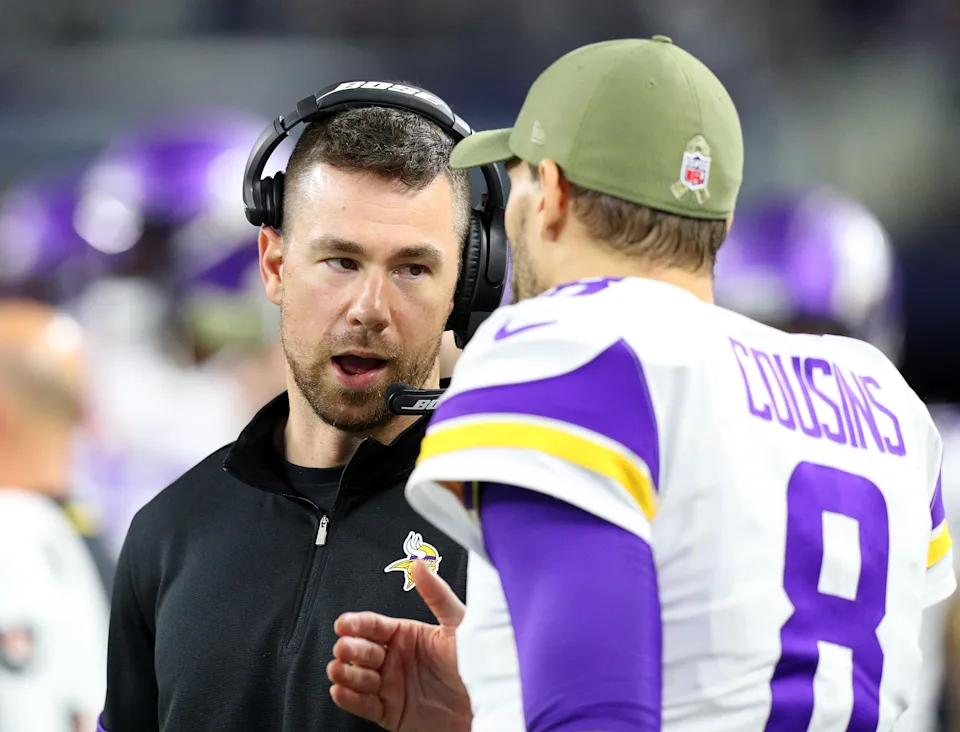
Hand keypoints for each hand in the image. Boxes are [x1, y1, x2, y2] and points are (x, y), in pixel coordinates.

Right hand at [328, 560, 471, 731]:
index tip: (344, 623)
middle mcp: (397, 660)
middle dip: (349, 648)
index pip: (373, 626)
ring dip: (345, 673)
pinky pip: (363, 706)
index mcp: (408, 635)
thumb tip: (420, 565)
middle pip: (361, 650)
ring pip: (357, 677)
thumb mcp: (459, 622)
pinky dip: (349, 699)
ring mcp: (393, 686)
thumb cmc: (480, 662)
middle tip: (346, 647)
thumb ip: (436, 593)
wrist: (489, 705)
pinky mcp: (392, 713)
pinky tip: (341, 690)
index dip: (355, 624)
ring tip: (340, 669)